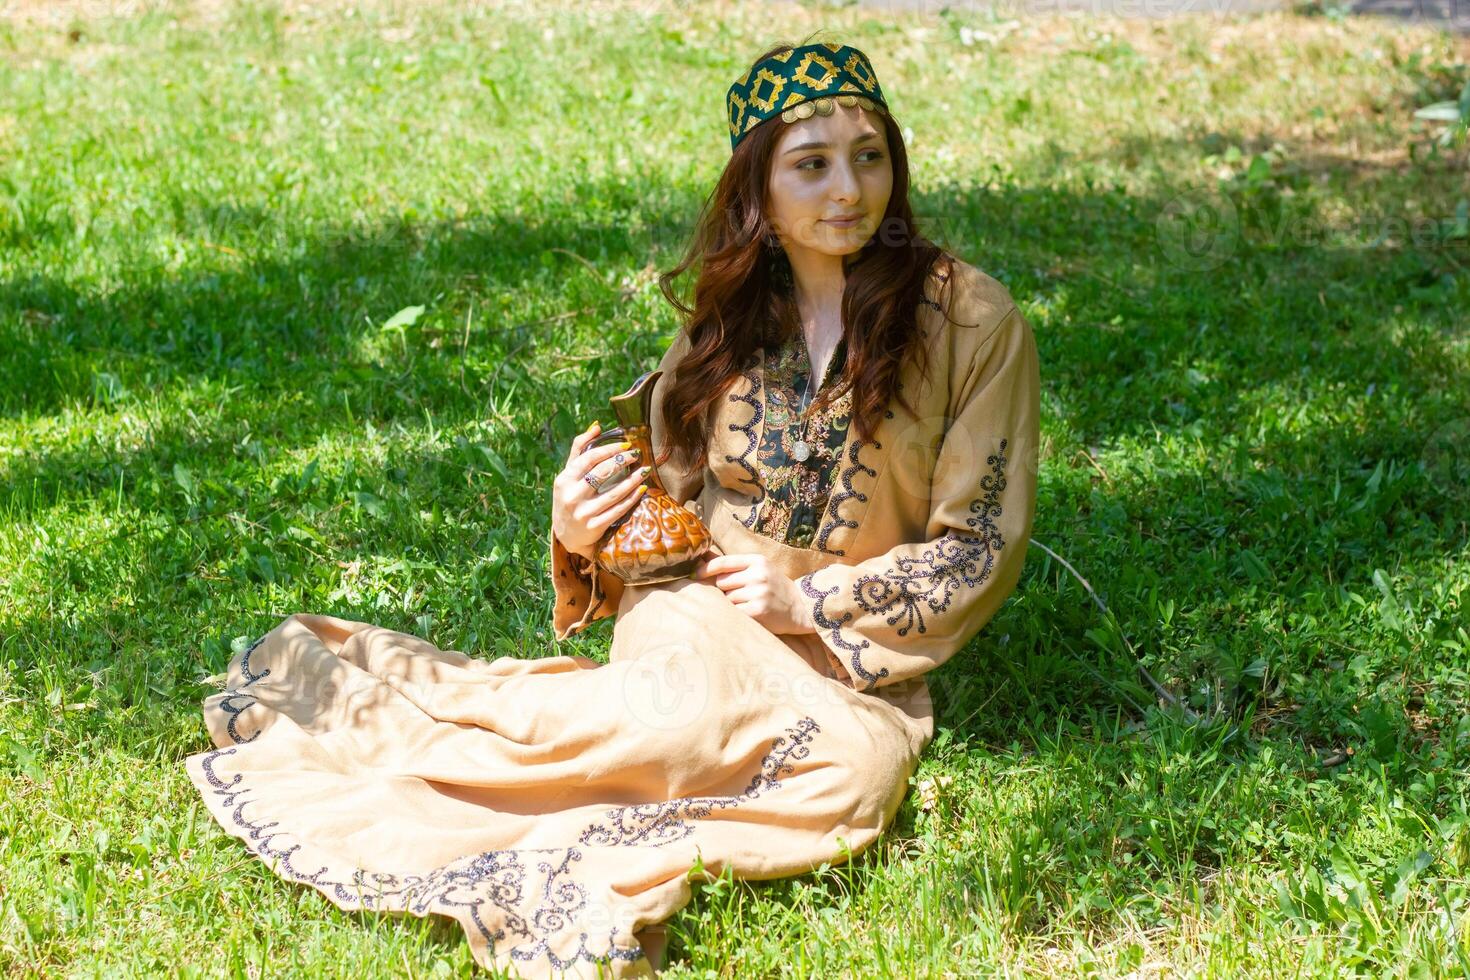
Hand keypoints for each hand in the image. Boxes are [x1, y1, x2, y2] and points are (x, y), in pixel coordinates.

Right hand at [552, 421, 650, 560]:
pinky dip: (632, 498)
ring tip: (645, 470)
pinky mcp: (594, 527)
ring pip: (613, 492)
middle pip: (601, 473)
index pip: (588, 459)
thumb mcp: (568, 476)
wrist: (567, 535)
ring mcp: (583, 513)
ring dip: (632, 480)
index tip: (626, 445)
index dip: (609, 449)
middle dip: (622, 461)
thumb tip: (597, 426)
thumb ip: (579, 450)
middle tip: (637, 454)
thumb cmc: (570, 497)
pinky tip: (642, 489)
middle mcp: (571, 496)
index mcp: (564, 480)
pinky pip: (618, 510)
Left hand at [693, 551, 815, 634]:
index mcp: (757, 561)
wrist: (801, 607)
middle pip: (721, 582)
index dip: (706, 568)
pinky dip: (736, 614)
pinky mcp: (758, 611)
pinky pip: (734, 612)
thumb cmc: (775, 587)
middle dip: (724, 589)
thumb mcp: (759, 568)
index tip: (696, 574)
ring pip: (726, 598)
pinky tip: (747, 613)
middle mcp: (758, 574)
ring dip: (731, 603)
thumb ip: (733, 564)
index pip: (723, 562)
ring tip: (746, 604)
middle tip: (738, 595)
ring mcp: (758, 593)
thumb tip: (703, 556)